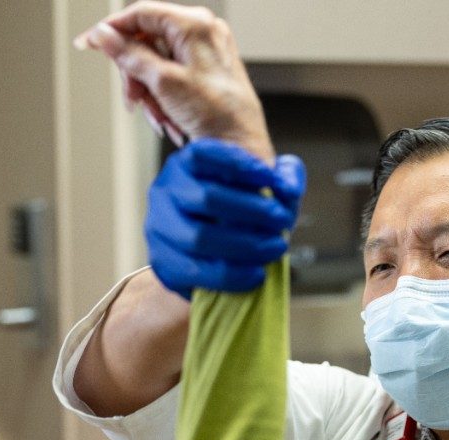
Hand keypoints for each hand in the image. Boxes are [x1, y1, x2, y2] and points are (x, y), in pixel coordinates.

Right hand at [76, 1, 273, 162]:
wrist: (239, 145)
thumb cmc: (215, 113)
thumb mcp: (163, 81)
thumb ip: (130, 54)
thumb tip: (104, 35)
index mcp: (195, 24)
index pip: (142, 14)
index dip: (112, 29)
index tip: (89, 43)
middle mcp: (203, 32)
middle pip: (147, 41)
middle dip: (135, 73)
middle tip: (133, 98)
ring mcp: (206, 52)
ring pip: (157, 63)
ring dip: (149, 92)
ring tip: (157, 115)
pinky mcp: (206, 72)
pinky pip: (172, 77)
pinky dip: (163, 97)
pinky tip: (169, 118)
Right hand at [147, 139, 304, 298]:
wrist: (209, 252)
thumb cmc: (237, 210)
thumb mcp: (261, 187)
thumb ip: (283, 178)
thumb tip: (290, 187)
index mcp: (185, 164)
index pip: (204, 154)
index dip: (239, 165)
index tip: (272, 178)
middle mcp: (165, 191)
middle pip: (207, 197)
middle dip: (253, 210)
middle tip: (283, 220)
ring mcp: (159, 228)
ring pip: (199, 238)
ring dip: (246, 245)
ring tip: (276, 247)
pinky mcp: (162, 263)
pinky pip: (196, 272)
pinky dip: (232, 275)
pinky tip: (257, 274)